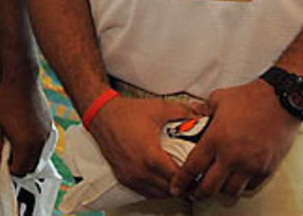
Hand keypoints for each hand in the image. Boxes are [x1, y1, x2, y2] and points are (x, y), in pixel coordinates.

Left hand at [0, 75, 53, 174]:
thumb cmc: (4, 100)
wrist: (21, 79)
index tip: (2, 159)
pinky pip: (43, 144)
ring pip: (39, 156)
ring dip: (28, 154)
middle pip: (31, 167)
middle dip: (19, 164)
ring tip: (14, 138)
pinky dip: (35, 144)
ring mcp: (47, 134)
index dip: (9, 168)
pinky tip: (23, 130)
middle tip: (7, 151)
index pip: (20, 170)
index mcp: (25, 144)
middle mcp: (40, 142)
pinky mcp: (50, 126)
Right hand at [89, 95, 206, 198]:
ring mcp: (130, 176)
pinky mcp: (123, 178)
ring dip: (171, 190)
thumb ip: (183, 112)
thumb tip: (201, 114)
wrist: (101, 115)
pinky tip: (164, 181)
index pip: (178, 178)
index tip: (201, 173)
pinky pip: (146, 192)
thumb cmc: (127, 112)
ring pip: (159, 194)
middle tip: (195, 178)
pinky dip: (157, 190)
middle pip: (171, 190)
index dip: (193, 177)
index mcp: (150, 156)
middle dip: (185, 186)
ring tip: (181, 180)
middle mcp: (139, 171)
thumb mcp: (159, 108)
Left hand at [170, 80, 301, 199]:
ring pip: (231, 191)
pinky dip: (242, 186)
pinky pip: (251, 186)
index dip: (182, 180)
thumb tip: (194, 111)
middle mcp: (231, 156)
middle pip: (209, 187)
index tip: (177, 186)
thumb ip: (204, 109)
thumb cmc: (250, 98)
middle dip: (199, 193)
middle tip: (194, 193)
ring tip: (217, 186)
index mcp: (215, 139)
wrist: (281, 100)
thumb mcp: (219, 98)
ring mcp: (250, 164)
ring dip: (221, 190)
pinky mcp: (266, 168)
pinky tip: (238, 180)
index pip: (192, 167)